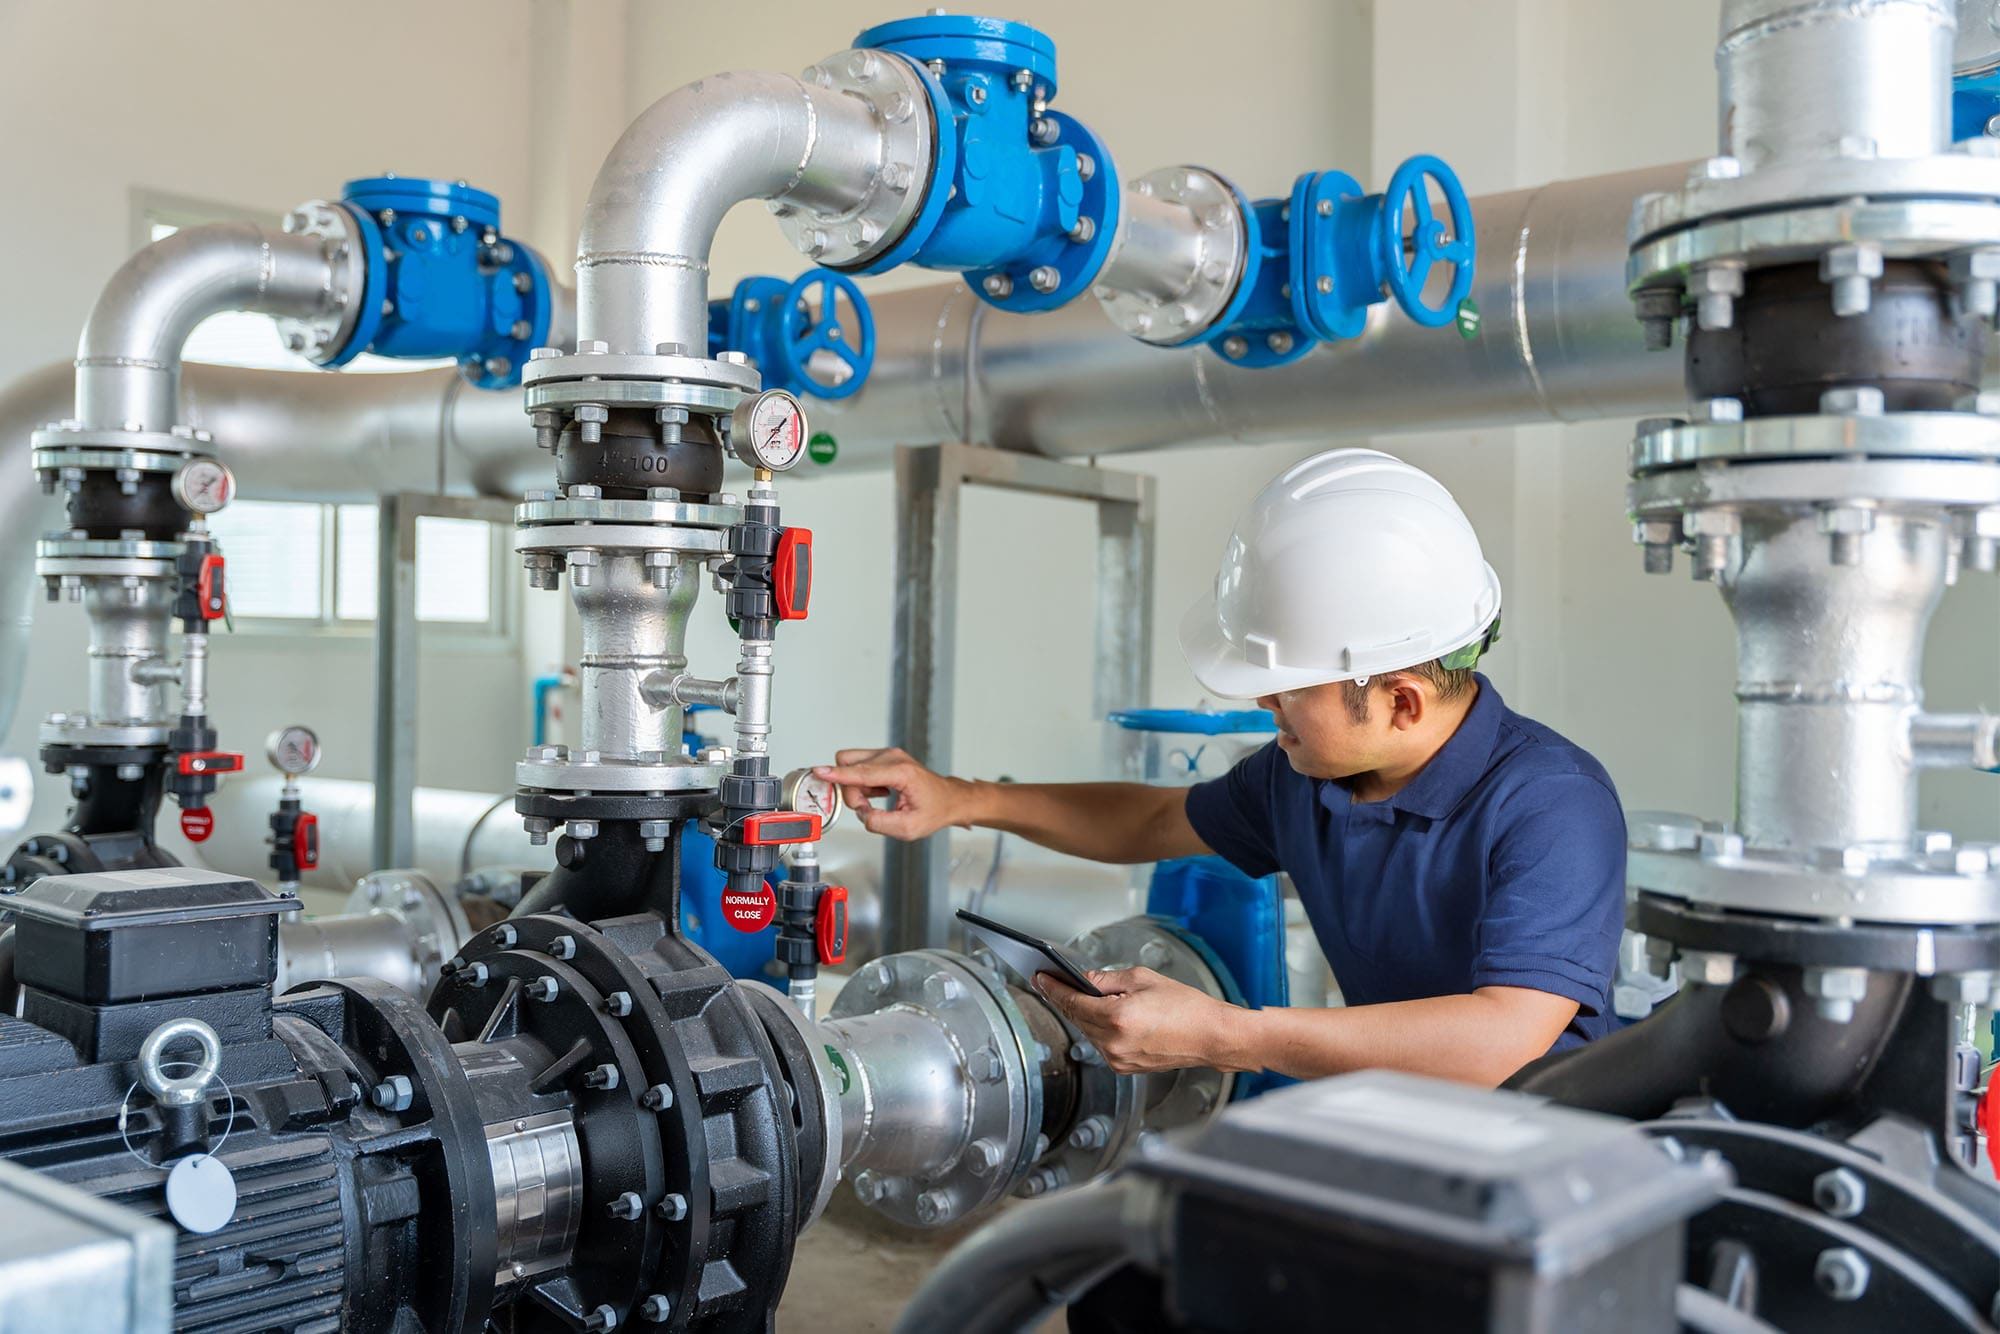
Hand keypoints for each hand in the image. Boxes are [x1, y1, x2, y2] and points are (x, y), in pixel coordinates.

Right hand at [814, 747, 973, 840]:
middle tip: (867, 807)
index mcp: (901, 772)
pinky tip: (878, 793)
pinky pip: (858, 766)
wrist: (948, 799)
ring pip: (851, 764)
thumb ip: (880, 824)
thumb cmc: (933, 810)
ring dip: (856, 786)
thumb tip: (863, 816)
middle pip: (850, 765)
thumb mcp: (909, 828)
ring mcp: (888, 754)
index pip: (862, 773)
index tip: (820, 772)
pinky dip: (862, 783)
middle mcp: (892, 757)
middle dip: (851, 790)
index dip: (839, 775)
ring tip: (875, 799)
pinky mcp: (883, 757)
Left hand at [1032, 967, 1255, 1074]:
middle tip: (1054, 981)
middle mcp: (1114, 1043)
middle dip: (1065, 999)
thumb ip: (1107, 979)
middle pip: (1076, 1018)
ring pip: (1088, 1032)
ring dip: (1083, 1014)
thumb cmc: (1186, 1007)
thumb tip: (1084, 980)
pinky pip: (1102, 1044)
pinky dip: (1098, 1028)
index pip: (1072, 1002)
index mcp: (1116, 1018)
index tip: (1040, 977)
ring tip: (1079, 996)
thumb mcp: (1143, 979)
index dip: (1053, 988)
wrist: (1211, 1037)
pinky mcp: (1125, 1067)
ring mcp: (1118, 1059)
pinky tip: (1101, 1015)